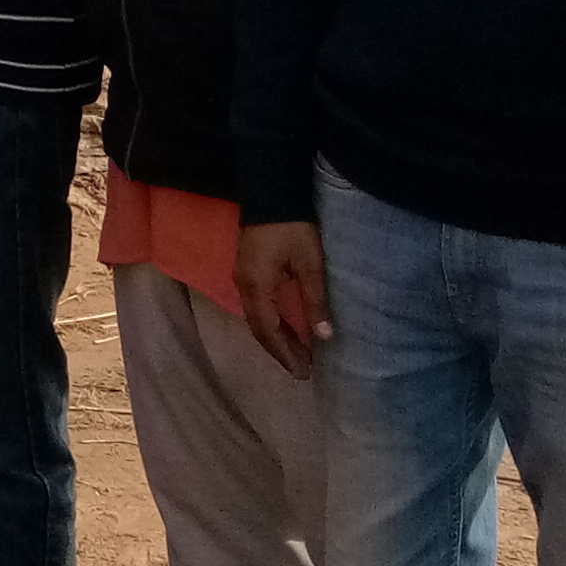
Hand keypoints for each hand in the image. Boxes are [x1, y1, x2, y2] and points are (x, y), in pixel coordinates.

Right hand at [236, 222, 329, 378]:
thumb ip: (314, 302)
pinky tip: (283, 327)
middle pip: (259, 328)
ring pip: (255, 318)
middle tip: (301, 370)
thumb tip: (324, 337)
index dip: (286, 354)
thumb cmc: (293, 229)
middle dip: (280, 351)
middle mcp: (244, 287)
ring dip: (274, 338)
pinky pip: (254, 307)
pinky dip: (269, 323)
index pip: (269, 331)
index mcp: (258, 288)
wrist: (271, 193)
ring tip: (296, 353)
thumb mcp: (310, 265)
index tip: (303, 372)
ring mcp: (242, 278)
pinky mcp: (245, 270)